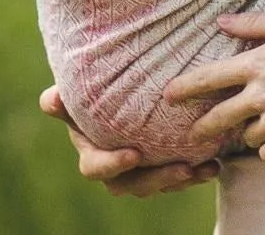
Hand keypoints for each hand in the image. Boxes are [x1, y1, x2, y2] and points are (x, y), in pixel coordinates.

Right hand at [39, 85, 218, 196]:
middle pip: (129, 184)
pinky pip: (179, 176)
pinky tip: (214, 165)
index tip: (135, 154)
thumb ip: (70, 94)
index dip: (111, 164)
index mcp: (91, 145)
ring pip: (158, 184)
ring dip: (180, 179)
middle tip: (182, 168)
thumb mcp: (90, 83)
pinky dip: (196, 172)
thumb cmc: (104, 79)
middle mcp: (114, 162)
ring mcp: (140, 167)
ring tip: (205, 168)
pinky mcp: (164, 163)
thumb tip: (50, 99)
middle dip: (157, 179)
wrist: (139, 80)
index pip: (94, 167)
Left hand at [164, 11, 264, 162]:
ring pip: (245, 136)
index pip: (208, 78)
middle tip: (195, 131)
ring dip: (249, 129)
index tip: (167, 94)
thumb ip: (253, 22)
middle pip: (217, 118)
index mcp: (256, 65)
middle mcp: (259, 97)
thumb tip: (221, 21)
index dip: (184, 87)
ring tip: (264, 119)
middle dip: (202, 126)